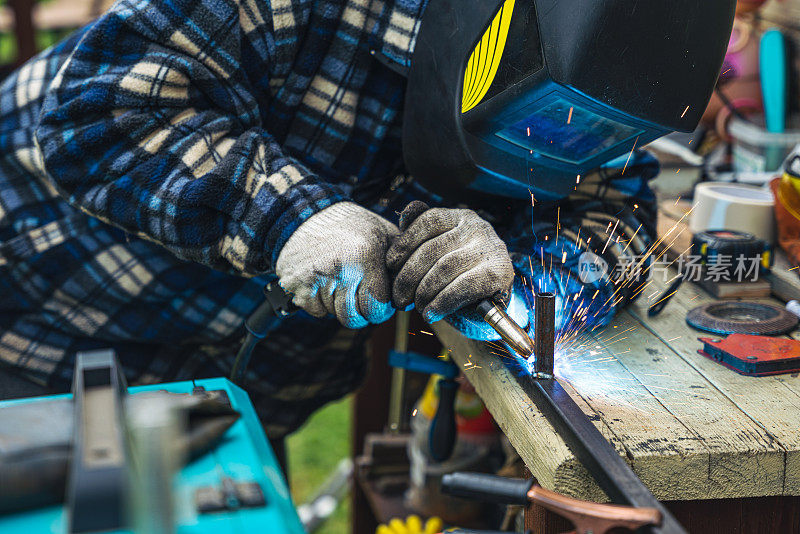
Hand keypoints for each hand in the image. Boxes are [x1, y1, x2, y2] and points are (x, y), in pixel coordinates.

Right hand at [276, 202, 397, 327]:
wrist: (304, 214)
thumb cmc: (351, 227)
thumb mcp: (383, 232)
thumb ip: (403, 259)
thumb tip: (414, 293)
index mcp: (366, 256)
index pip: (377, 308)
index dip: (381, 308)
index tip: (379, 299)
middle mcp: (341, 269)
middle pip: (355, 318)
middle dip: (360, 312)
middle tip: (359, 296)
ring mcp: (316, 279)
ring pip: (335, 315)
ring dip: (340, 305)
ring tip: (340, 281)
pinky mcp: (297, 286)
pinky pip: (316, 311)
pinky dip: (321, 303)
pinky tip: (323, 281)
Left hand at [386, 201, 513, 322]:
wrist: (492, 305)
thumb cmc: (457, 276)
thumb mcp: (439, 253)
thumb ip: (421, 237)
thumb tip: (402, 219)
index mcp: (461, 217)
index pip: (428, 221)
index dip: (404, 243)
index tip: (390, 265)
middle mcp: (478, 227)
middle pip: (432, 249)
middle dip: (409, 277)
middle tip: (399, 298)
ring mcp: (491, 248)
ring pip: (444, 268)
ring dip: (424, 292)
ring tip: (416, 307)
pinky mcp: (500, 273)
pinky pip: (461, 287)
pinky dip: (441, 303)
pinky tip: (431, 313)